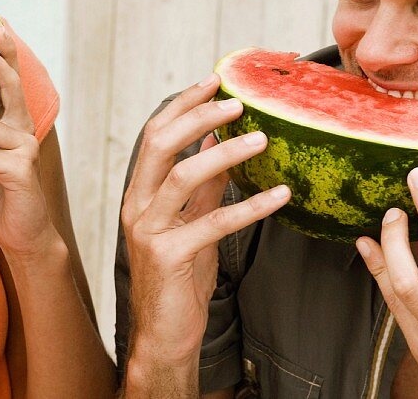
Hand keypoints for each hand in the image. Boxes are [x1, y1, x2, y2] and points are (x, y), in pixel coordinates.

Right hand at [121, 74, 290, 374]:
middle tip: (237, 102)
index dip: (184, 105)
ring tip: (262, 138)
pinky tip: (280, 196)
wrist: (164, 335)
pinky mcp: (168, 256)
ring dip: (226, 153)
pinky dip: (250, 205)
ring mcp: (149, 230)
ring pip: (183, 175)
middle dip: (199, 116)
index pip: (156, 134)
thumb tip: (221, 143)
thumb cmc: (178, 279)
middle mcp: (137, 205)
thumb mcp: (192, 222)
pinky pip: (213, 222)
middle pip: (161, 143)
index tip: (215, 81)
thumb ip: (203, 186)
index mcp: (140, 192)